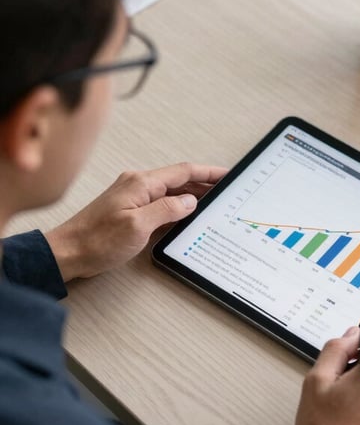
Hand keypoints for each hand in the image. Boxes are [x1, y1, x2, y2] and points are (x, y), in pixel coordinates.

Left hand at [45, 163, 227, 280]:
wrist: (68, 252)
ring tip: (212, 202)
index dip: (208, 173)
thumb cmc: (96, 241)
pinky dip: (177, 205)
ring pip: (170, 191)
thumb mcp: (138, 226)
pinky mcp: (129, 209)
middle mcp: (137, 184)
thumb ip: (167, 210)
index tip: (226, 175)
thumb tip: (189, 201)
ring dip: (191, 195)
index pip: (183, 172)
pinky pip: (160, 201)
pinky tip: (186, 213)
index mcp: (141, 183)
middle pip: (178, 179)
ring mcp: (132, 196)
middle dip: (203, 184)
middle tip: (225, 191)